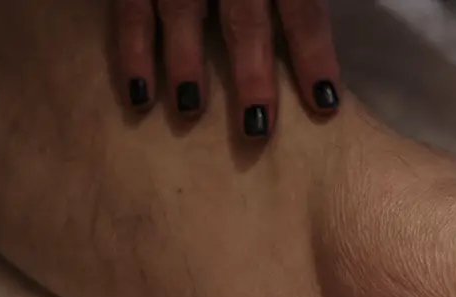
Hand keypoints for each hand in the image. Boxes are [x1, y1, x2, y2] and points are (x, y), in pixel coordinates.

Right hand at [111, 0, 340, 136]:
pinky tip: (140, 97)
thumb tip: (317, 57)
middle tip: (256, 126)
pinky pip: (130, 11)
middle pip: (244, 16)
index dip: (313, 54)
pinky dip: (132, 53)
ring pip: (182, 10)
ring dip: (186, 62)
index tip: (325, 102)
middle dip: (251, 71)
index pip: (302, 9)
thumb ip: (297, 1)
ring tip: (190, 108)